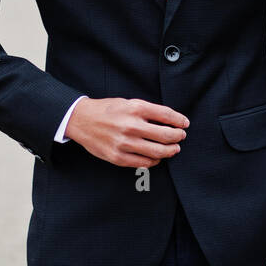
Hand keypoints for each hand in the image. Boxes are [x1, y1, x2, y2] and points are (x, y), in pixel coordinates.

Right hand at [65, 97, 188, 167]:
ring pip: (158, 152)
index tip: (184, 123)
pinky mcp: (118, 157)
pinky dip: (155, 161)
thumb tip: (169, 120)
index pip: (166, 115)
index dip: (179, 120)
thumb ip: (147, 111)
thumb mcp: (127, 102)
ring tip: (174, 148)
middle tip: (181, 137)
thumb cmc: (106, 110)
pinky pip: (144, 163)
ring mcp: (124, 143)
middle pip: (166, 135)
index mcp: (135, 108)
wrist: (81, 120)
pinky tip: (157, 157)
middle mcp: (131, 126)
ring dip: (170, 151)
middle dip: (178, 137)